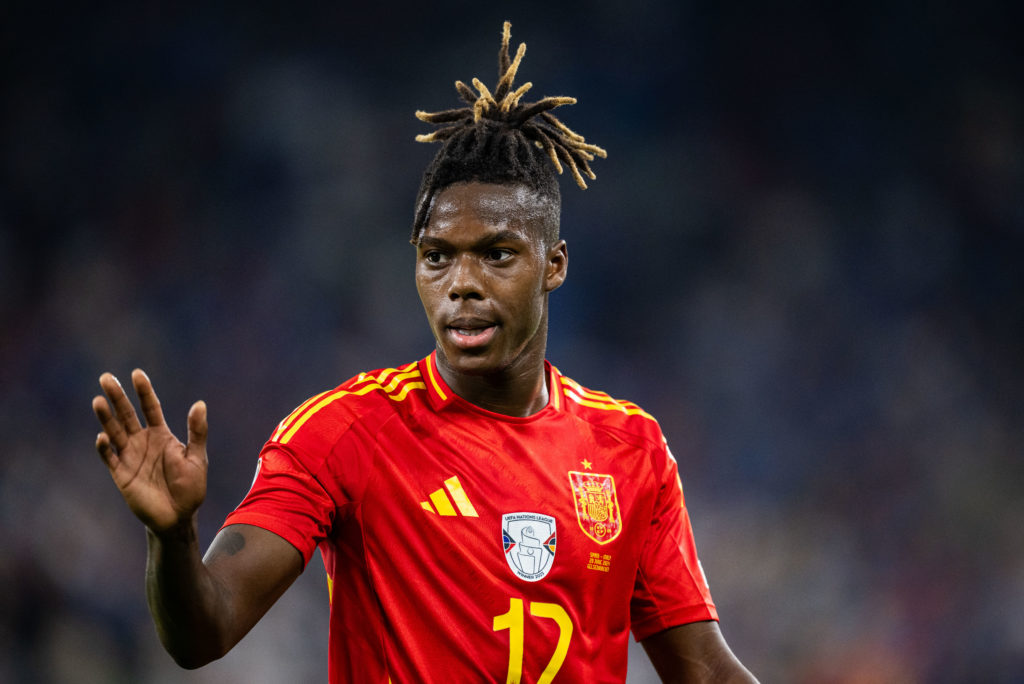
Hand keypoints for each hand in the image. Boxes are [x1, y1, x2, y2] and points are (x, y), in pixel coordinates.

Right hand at [92, 369, 207, 533]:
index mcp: (161, 435)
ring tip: (99, 400)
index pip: (150, 407)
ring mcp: (130, 456)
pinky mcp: (121, 474)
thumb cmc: (190, 487)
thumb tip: (200, 403)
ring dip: (106, 417)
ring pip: (115, 431)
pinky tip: (102, 437)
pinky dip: (105, 448)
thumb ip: (196, 432)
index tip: (137, 373)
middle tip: (106, 377)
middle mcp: (143, 442)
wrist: (178, 517)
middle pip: (127, 414)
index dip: (144, 391)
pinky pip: (110, 458)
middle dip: (118, 396)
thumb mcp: (198, 457)